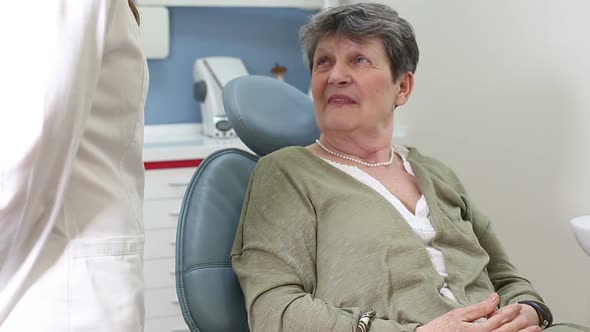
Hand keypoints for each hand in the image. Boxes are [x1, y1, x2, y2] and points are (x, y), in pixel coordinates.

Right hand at [415, 294, 540, 331]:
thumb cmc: (440, 329)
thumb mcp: (459, 315)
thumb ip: (479, 308)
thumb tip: (495, 298)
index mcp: (480, 330)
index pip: (500, 319)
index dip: (510, 311)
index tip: (518, 305)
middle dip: (522, 327)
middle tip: (535, 323)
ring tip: (533, 331)